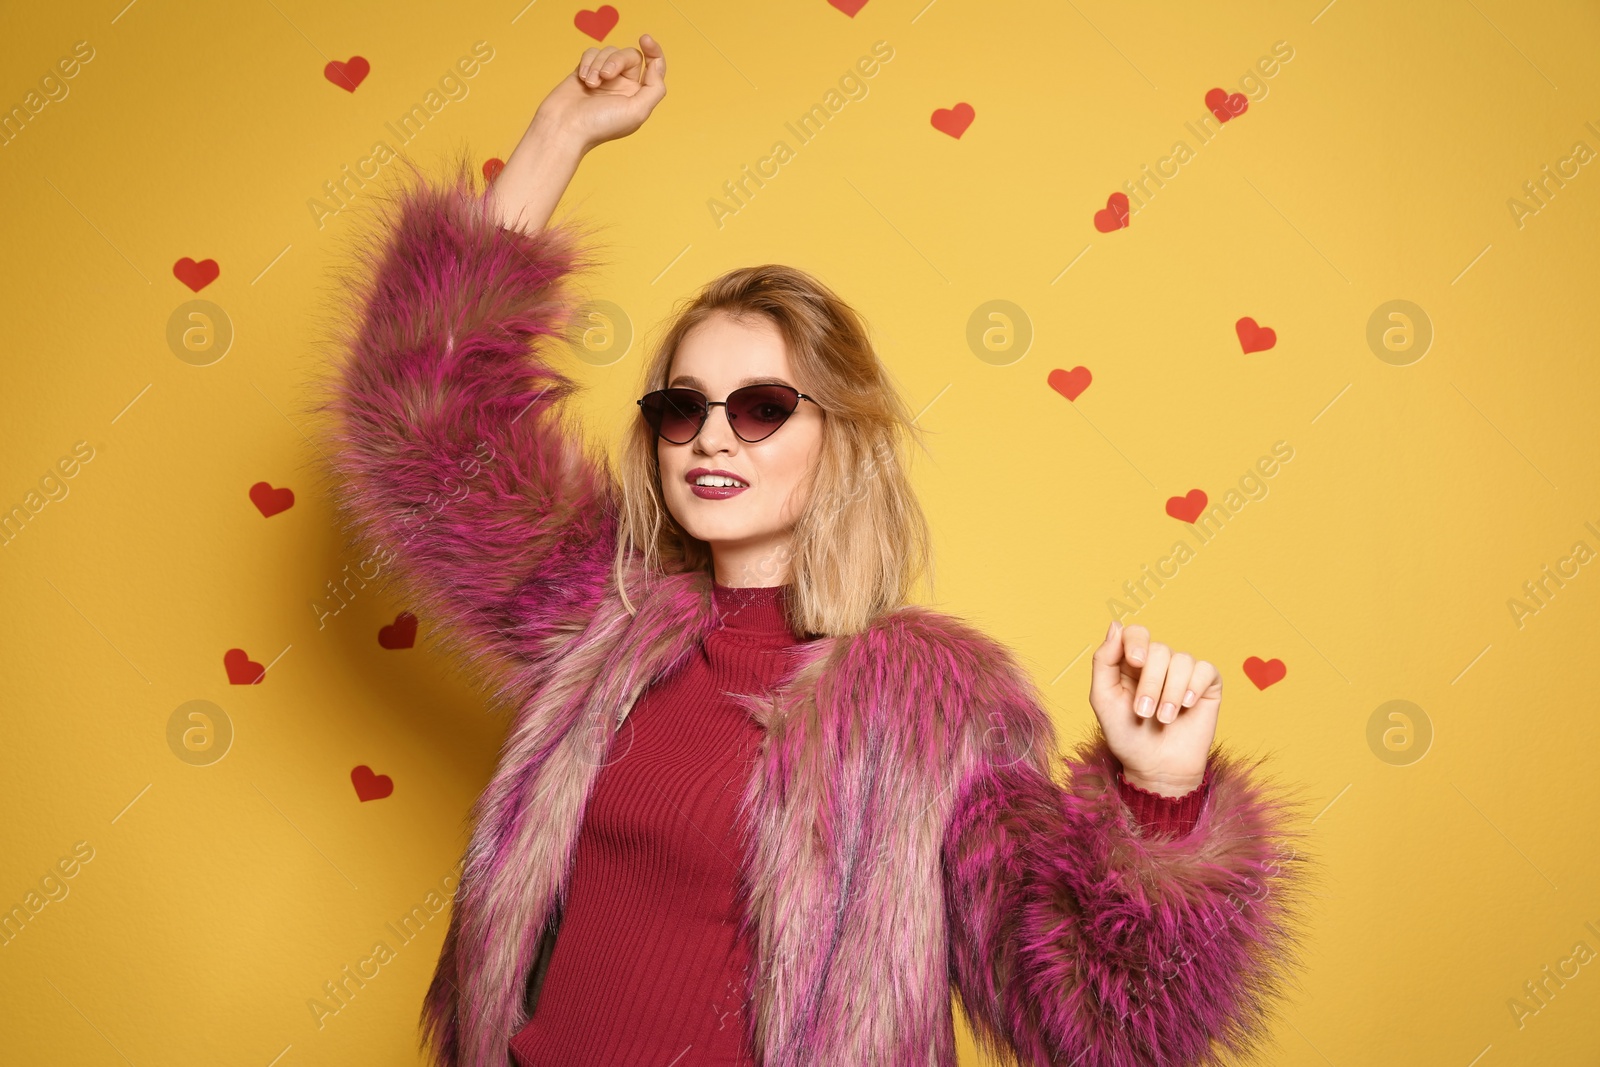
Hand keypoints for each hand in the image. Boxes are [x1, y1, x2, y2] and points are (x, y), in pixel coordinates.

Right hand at [537, 34, 666, 151]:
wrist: (564, 126)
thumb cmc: (600, 124)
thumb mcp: (637, 111)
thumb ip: (654, 89)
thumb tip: (657, 64)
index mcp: (639, 96)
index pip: (654, 67)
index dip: (654, 50)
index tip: (645, 39)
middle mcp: (624, 86)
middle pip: (630, 55)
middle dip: (617, 60)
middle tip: (605, 76)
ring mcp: (604, 78)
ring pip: (609, 52)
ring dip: (598, 65)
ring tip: (590, 84)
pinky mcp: (586, 71)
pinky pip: (592, 53)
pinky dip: (587, 62)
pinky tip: (582, 79)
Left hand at [1089, 621, 1217, 795]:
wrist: (1156, 767)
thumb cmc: (1126, 735)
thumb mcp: (1104, 699)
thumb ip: (1104, 661)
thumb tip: (1115, 625)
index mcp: (1131, 662)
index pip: (1135, 632)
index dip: (1136, 641)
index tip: (1135, 661)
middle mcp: (1158, 663)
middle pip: (1159, 650)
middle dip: (1150, 683)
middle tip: (1143, 712)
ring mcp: (1183, 673)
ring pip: (1182, 660)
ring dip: (1170, 692)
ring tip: (1163, 718)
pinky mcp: (1207, 685)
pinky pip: (1205, 669)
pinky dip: (1194, 686)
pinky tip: (1186, 705)